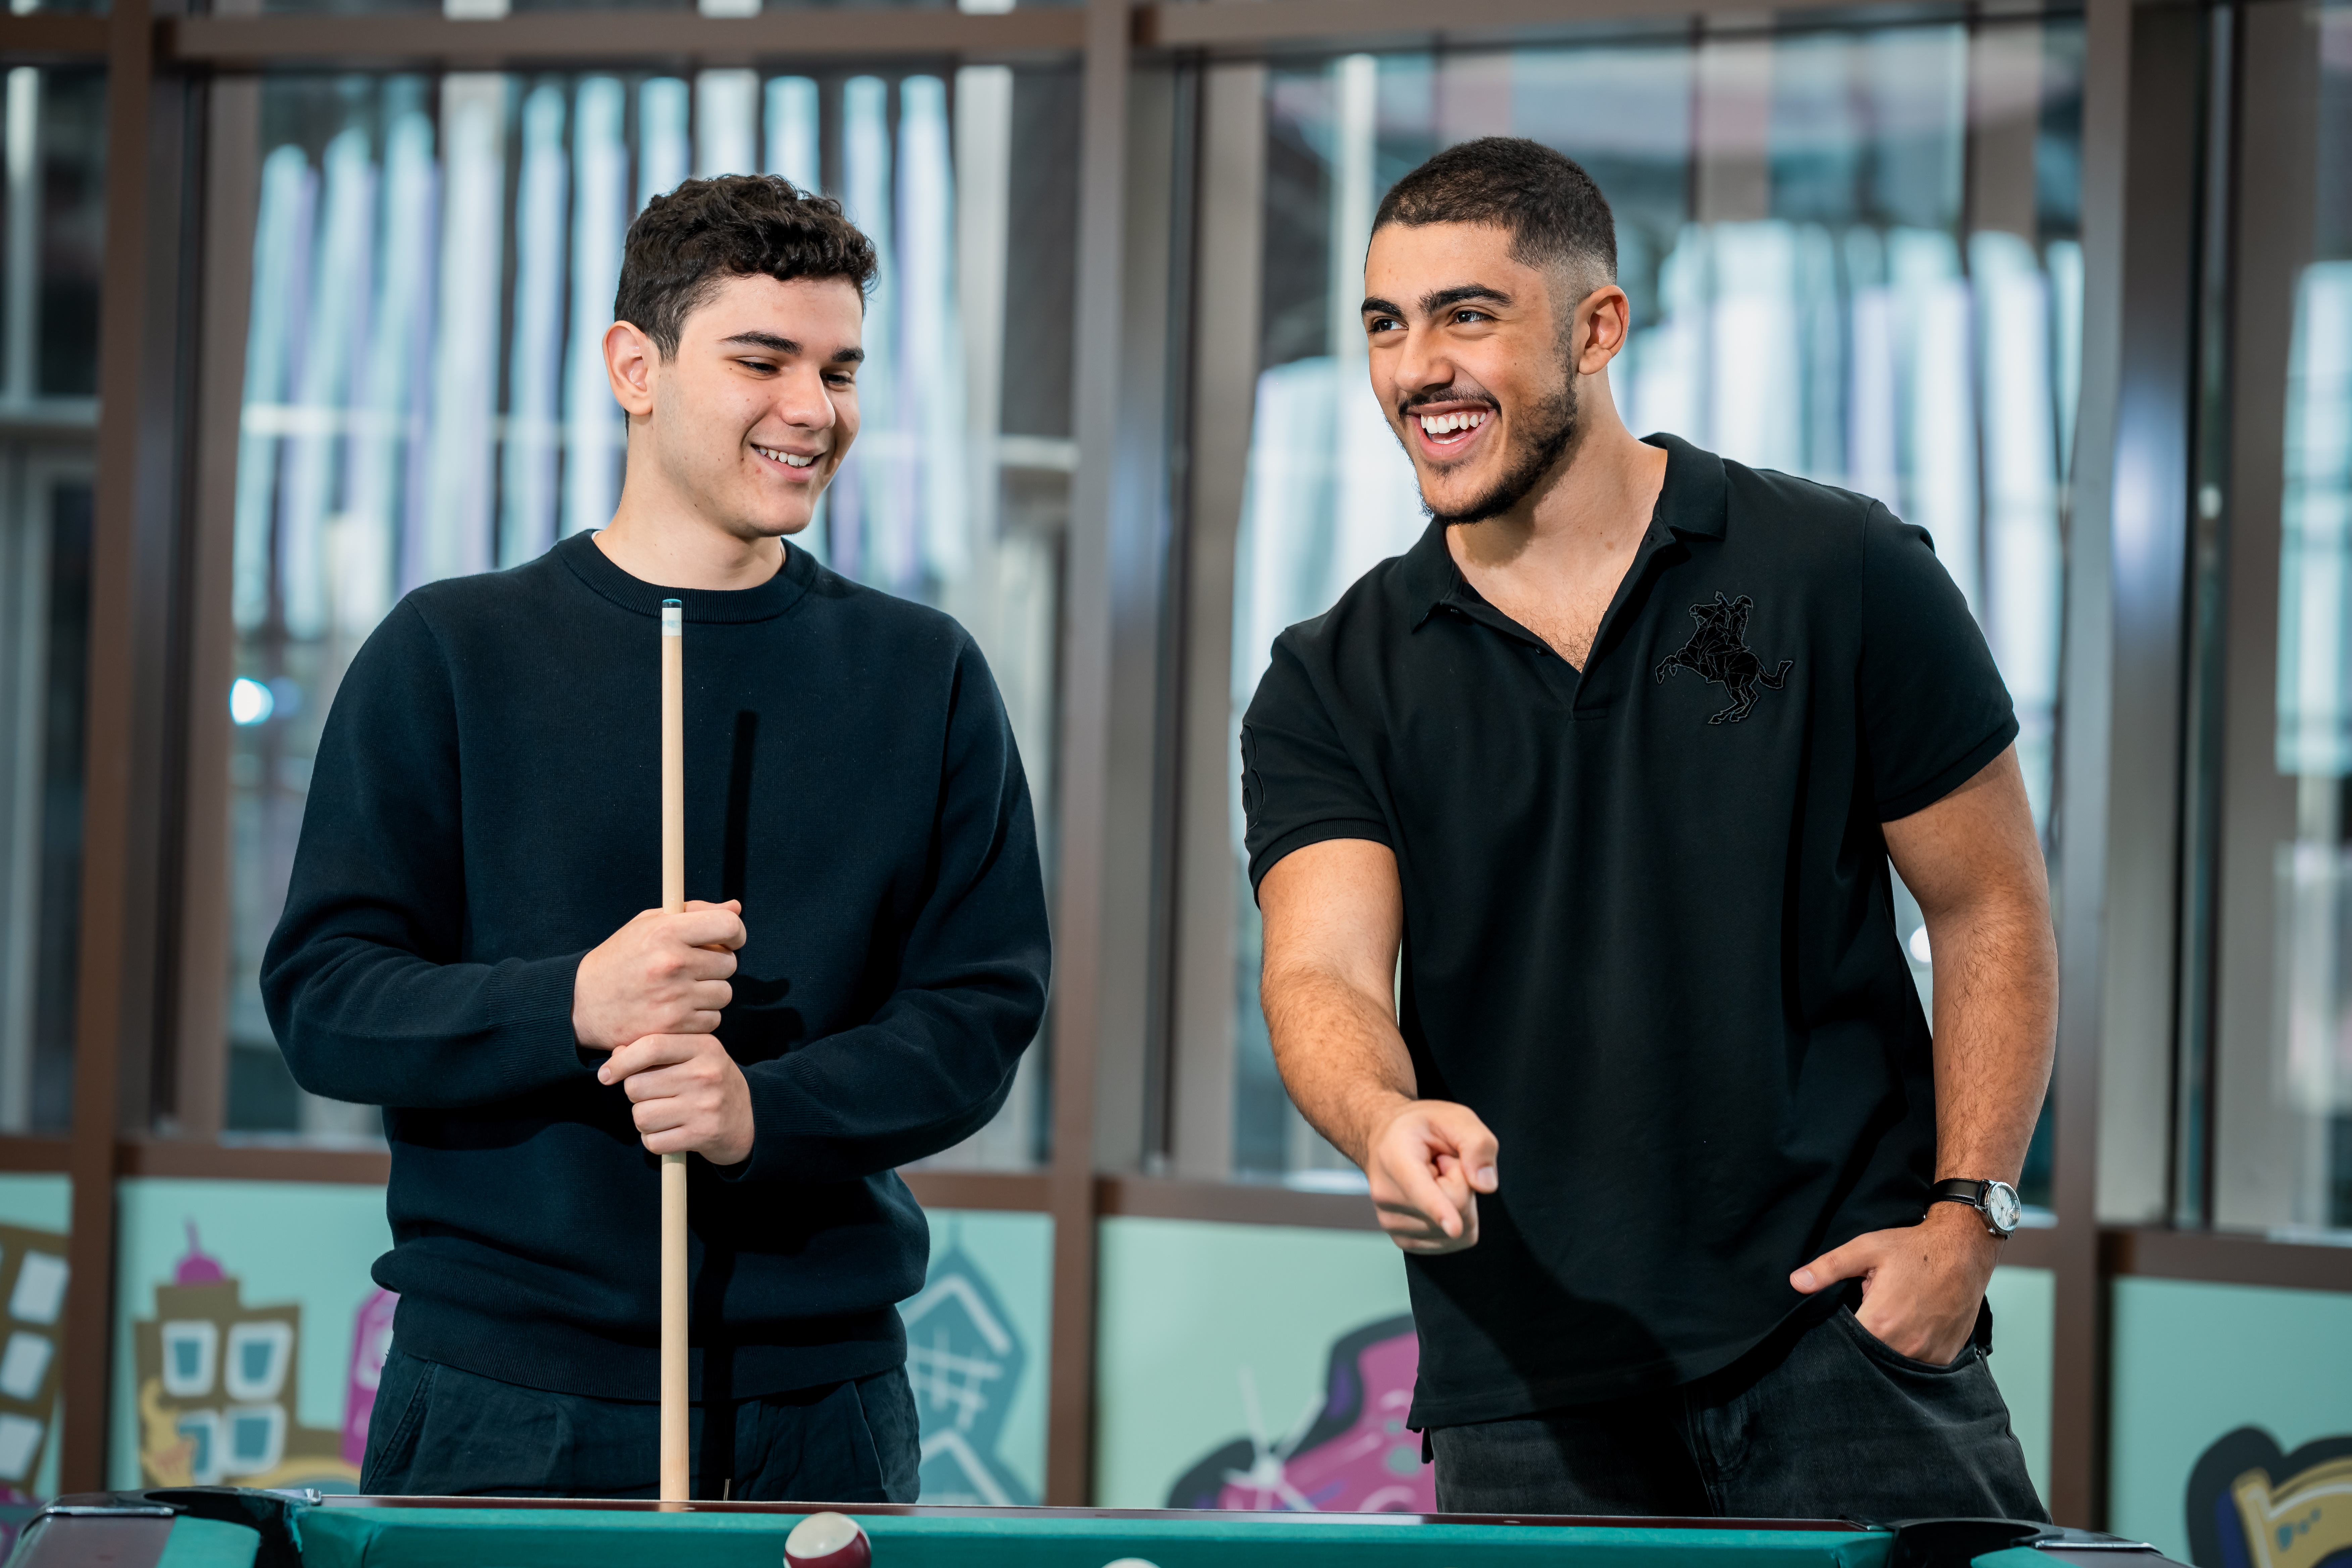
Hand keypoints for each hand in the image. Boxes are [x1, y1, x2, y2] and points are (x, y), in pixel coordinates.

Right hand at [572, 900, 745, 1050]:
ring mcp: (674, 997)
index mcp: (667, 931)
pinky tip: (676, 1010)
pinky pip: (712, 1021)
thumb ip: (695, 913)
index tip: (727, 939)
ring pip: (724, 994)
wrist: (583, 1003)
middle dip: (716, 965)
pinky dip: (699, 1017)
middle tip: (692, 967)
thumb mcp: (649, 924)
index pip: (728, 925)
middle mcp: (672, 963)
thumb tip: (736, 907)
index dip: (735, 932)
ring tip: (681, 989)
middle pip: (729, 963)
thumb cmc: (622, 957)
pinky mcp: (673, 1027)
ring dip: (709, 993)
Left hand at [597, 1033, 754, 1164]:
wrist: (752, 1118)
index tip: (606, 1075)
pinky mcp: (703, 1135)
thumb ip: (658, 1049)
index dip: (621, 1061)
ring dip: (644, 1121)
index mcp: (704, 1046)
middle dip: (636, 1096)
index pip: (651, 1046)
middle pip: (637, 1086)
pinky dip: (655, 1141)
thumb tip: (616, 1054)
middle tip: (654, 1098)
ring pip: (641, 1116)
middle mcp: (706, 1074)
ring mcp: (706, 1106)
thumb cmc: (712, 1083)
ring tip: (664, 1116)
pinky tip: (671, 1133)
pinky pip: (653, 1141)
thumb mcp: (694, 1055)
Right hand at [1364, 1099, 1498, 1253]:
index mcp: (1395, 1158)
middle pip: (1455, 1209)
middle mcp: (1386, 1195)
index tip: (1453, 1228)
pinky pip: (1450, 1243)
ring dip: (1457, 1203)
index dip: (1439, 1209)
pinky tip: (1434, 1197)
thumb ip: (1477, 1144)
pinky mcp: (1403, 1239)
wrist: (1385, 1141)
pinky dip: (1452, 1221)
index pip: (1421, 1191)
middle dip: (1464, 1185)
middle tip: (1443, 1163)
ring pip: (1455, 1231)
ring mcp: (1391, 1222)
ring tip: (1435, 1178)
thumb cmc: (1421, 1128)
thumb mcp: (1455, 1117)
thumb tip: (1485, 1184)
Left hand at [1789, 1202, 1999, 1362]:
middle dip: (1859, 1345)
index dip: (1835, 1337)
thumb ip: (1828, 1268)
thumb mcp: (1866, 1248)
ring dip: (1885, 1350)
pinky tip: (1907, 1332)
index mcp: (1880, 1322)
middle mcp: (1906, 1346)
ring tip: (1886, 1325)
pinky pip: (1918, 1364)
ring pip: (1893, 1365)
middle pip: (1868, 1358)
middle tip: (1861, 1321)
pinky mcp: (1944, 1356)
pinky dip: (1909, 1352)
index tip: (1834, 1328)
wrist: (1964, 1251)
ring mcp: (1928, 1354)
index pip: (1845, 1346)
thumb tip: (1796, 1283)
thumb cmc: (1914, 1248)